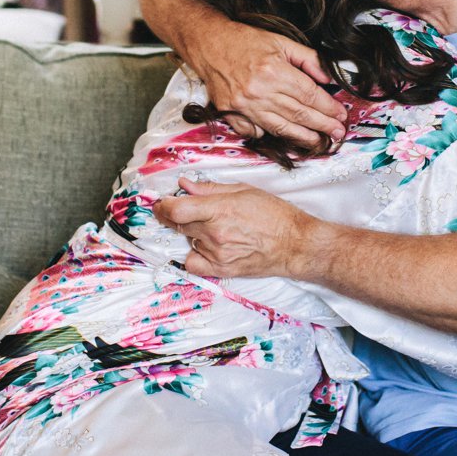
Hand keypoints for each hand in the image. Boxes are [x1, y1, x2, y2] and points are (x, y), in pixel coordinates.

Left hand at [154, 179, 316, 278]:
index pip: (176, 210)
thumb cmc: (275, 215)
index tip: (162, 202)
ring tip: (213, 227)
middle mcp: (215, 234)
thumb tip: (184, 185)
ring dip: (192, 233)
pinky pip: (193, 264)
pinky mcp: (221, 270)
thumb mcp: (244, 191)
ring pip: (188, 241)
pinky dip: (195, 255)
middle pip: (178, 225)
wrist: (295, 244)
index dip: (163, 205)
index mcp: (220, 210)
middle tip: (183, 211)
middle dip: (175, 216)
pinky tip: (206, 247)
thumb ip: (210, 189)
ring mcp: (217, 254)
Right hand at [187, 23, 346, 147]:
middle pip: (299, 114)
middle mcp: (259, 91)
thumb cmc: (245, 41)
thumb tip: (327, 78)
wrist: (209, 44)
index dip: (328, 107)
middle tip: (338, 132)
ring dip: (303, 137)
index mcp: (273, 70)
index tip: (341, 115)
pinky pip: (255, 131)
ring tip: (319, 141)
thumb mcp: (281, 41)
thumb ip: (308, 59)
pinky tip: (285, 135)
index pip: (309, 94)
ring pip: (280, 127)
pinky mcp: (231, 113)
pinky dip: (270, 135)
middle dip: (323, 125)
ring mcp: (243, 105)